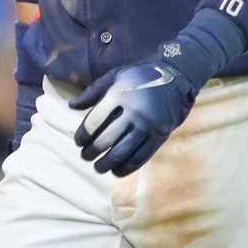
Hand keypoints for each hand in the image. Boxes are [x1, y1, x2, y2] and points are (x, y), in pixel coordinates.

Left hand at [70, 61, 196, 176]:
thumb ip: (92, 91)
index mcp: (119, 94)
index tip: (78, 142)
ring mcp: (148, 124)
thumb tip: (70, 106)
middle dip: (91, 152)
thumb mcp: (115, 76)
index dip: (83, 135)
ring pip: (123, 151)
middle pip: (106, 139)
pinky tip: (117, 171)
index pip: (94, 121)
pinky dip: (128, 167)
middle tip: (85, 156)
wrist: (176, 79)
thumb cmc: (140, 77)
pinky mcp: (160, 134)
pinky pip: (142, 156)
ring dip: (107, 164)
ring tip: (98, 168)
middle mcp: (134, 110)